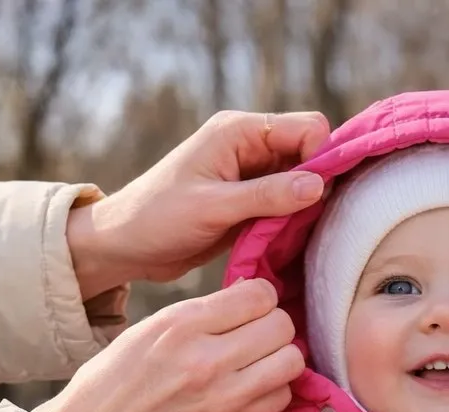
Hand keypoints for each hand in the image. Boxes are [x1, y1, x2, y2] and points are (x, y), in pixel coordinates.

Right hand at [34, 278, 301, 411]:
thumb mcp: (146, 332)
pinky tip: (251, 394)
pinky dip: (272, 393)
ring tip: (258, 366)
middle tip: (258, 340)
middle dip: (275, 329)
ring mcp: (224, 398)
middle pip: (282, 327)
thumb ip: (197, 319)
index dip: (261, 300)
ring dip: (280, 362)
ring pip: (291, 363)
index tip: (250, 312)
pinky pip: (280, 399)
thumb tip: (245, 306)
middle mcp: (206, 357)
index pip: (259, 294)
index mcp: (180, 323)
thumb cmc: (110, 386)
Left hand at [66, 109, 328, 296]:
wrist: (127, 245)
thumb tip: (318, 185)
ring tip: (293, 238)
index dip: (322, 160)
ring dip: (304, 209)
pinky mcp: (250, 203)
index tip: (317, 199)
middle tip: (308, 224)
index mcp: (240, 132)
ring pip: (301, 184)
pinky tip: (286, 244)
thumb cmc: (159, 218)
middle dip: (316, 187)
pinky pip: (286, 207)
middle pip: (310, 155)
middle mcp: (250, 147)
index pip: (307, 129)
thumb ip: (267, 196)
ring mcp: (251, 176)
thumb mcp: (214, 208)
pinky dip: (291, 224)